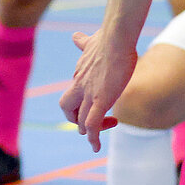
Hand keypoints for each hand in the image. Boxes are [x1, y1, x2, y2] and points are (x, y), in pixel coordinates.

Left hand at [60, 29, 135, 150]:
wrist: (116, 37)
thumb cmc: (108, 38)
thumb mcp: (91, 41)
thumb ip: (83, 42)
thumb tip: (76, 37)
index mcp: (79, 74)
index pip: (74, 93)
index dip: (82, 101)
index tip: (99, 100)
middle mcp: (79, 86)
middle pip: (68, 109)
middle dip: (78, 118)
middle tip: (98, 117)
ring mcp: (89, 94)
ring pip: (81, 120)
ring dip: (91, 130)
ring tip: (109, 125)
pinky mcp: (101, 100)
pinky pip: (92, 124)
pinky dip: (93, 138)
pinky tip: (95, 147)